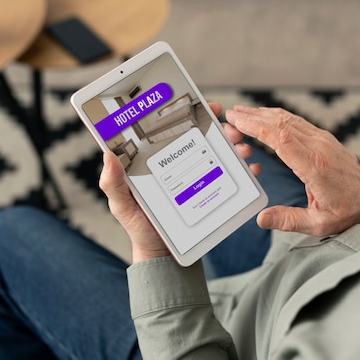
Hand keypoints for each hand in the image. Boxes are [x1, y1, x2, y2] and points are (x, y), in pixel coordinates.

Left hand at [98, 102, 259, 262]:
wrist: (163, 254)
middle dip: (222, 127)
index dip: (189, 111)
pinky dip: (245, 168)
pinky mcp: (211, 190)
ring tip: (243, 148)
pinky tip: (251, 167)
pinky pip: (231, 175)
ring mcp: (197, 175)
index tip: (206, 105)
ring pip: (220, 151)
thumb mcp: (122, 206)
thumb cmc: (139, 226)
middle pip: (203, 135)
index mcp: (157, 159)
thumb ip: (113, 183)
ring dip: (236, 144)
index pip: (172, 126)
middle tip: (232, 130)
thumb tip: (108, 155)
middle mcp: (180, 161)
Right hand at [226, 106, 359, 235]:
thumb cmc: (349, 209)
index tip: (237, 121)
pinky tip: (263, 117)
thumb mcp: (319, 223)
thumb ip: (289, 220)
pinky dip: (275, 117)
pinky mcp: (322, 138)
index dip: (256, 127)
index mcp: (314, 166)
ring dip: (262, 114)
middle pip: (280, 123)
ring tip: (241, 113)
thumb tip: (262, 219)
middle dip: (252, 117)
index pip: (280, 139)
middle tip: (230, 116)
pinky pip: (296, 122)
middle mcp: (317, 147)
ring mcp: (321, 139)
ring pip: (287, 119)